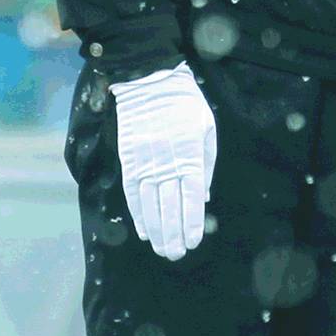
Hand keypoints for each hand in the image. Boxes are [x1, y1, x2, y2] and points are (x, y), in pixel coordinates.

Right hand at [107, 63, 217, 260]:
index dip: (191, 222)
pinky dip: (137, 213)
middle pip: (169, 206)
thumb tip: (202, 196)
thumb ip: (206, 163)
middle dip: (173, 234)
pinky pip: (132, 192)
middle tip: (175, 255)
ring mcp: (145, 162)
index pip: (191, 198)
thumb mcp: (206, 128)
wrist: (149, 80)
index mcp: (190, 156)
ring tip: (160, 248)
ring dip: (155, 229)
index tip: (193, 242)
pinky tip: (143, 230)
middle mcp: (167, 163)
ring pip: (149, 204)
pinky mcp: (129, 159)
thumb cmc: (184, 103)